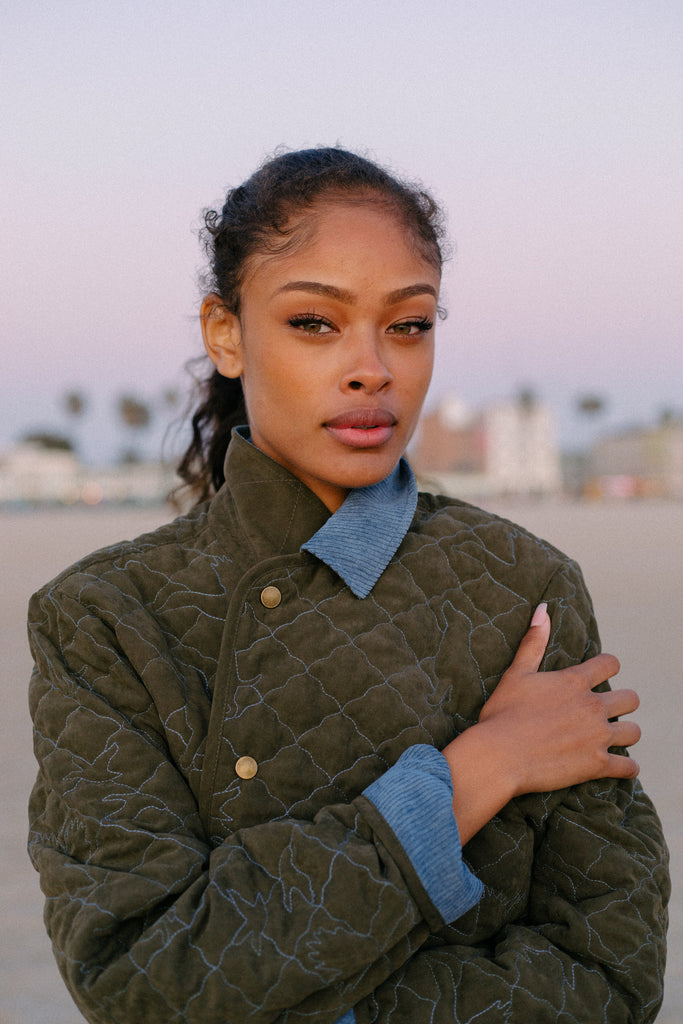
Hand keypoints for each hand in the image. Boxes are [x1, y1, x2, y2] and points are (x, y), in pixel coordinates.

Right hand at [441, 604, 640, 843]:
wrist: (499, 756)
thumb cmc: (503, 714)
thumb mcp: (516, 674)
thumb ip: (533, 642)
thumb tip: (543, 608)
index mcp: (574, 682)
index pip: (611, 664)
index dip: (608, 666)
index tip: (601, 673)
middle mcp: (592, 706)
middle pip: (630, 698)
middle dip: (622, 703)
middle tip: (607, 710)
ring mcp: (598, 736)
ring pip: (634, 732)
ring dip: (626, 733)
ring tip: (614, 737)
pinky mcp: (597, 765)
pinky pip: (629, 767)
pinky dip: (628, 768)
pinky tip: (621, 767)